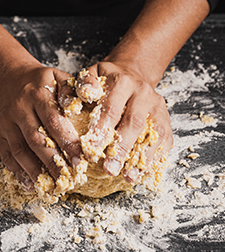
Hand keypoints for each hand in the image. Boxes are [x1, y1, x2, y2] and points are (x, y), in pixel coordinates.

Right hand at [0, 64, 81, 189]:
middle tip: (69, 178)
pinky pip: (6, 154)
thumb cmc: (43, 81)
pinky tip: (30, 184)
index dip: (67, 142)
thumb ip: (73, 91)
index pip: (54, 120)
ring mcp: (7, 122)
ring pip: (19, 150)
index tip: (81, 159)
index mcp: (38, 93)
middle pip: (36, 139)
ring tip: (52, 186)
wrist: (12, 79)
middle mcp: (20, 108)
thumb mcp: (60, 77)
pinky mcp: (0, 133)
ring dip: (35, 171)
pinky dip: (17, 171)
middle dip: (53, 161)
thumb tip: (87, 104)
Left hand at [76, 61, 172, 182]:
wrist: (134, 75)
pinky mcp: (166, 121)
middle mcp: (144, 93)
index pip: (112, 108)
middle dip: (121, 149)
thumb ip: (85, 83)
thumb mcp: (93, 74)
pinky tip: (143, 173)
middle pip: (135, 123)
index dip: (101, 129)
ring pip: (154, 135)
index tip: (90, 149)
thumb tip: (86, 94)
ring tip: (129, 177)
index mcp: (123, 81)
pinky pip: (165, 142)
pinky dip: (155, 159)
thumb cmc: (107, 81)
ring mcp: (158, 108)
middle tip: (109, 169)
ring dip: (141, 158)